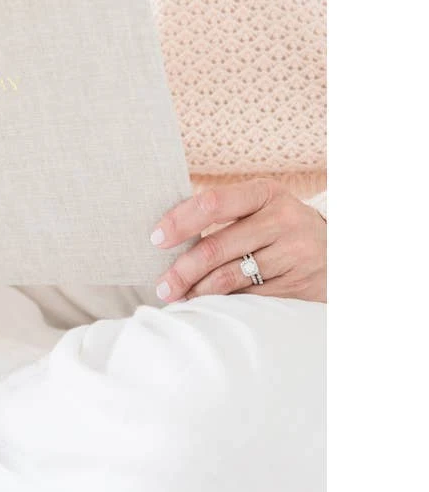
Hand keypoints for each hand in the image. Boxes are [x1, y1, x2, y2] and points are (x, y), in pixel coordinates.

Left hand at [150, 178, 326, 303]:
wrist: (340, 252)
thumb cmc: (281, 227)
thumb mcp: (261, 207)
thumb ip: (223, 213)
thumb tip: (170, 235)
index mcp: (264, 193)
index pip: (213, 203)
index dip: (180, 221)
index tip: (156, 239)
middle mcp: (282, 219)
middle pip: (217, 247)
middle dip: (183, 269)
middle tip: (162, 284)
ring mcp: (294, 253)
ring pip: (231, 277)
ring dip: (198, 290)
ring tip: (178, 296)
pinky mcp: (299, 284)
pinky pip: (250, 297)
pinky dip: (224, 302)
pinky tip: (207, 303)